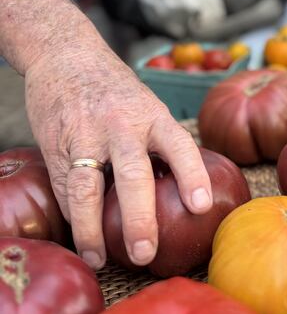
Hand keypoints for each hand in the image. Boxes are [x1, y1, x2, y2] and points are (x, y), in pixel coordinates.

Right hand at [24, 28, 212, 269]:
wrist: (67, 55)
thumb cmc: (117, 91)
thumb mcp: (148, 106)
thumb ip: (161, 144)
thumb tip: (186, 195)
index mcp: (153, 116)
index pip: (179, 145)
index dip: (192, 175)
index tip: (202, 206)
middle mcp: (123, 125)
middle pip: (134, 174)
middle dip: (140, 218)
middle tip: (146, 253)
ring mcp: (87, 136)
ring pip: (88, 188)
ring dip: (93, 229)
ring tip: (101, 259)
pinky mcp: (57, 146)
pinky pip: (65, 188)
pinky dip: (74, 217)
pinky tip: (83, 240)